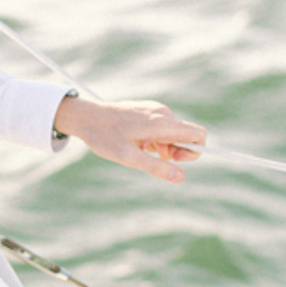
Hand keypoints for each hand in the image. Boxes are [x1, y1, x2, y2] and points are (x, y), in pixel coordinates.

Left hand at [53, 95, 205, 183]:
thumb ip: (156, 167)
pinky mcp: (148, 109)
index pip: (198, 134)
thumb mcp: (129, 158)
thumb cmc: (105, 137)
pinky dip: (156, 137)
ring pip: (173, 132)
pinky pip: (162, 126)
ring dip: (163, 145)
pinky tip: (137, 141)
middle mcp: (163, 112)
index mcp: (162, 123)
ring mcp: (156, 108)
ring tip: (140, 148)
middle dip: (176, 150)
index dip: (194, 151)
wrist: (87, 116)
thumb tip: (180, 177)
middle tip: (152, 157)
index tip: (175, 160)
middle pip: (186, 134)